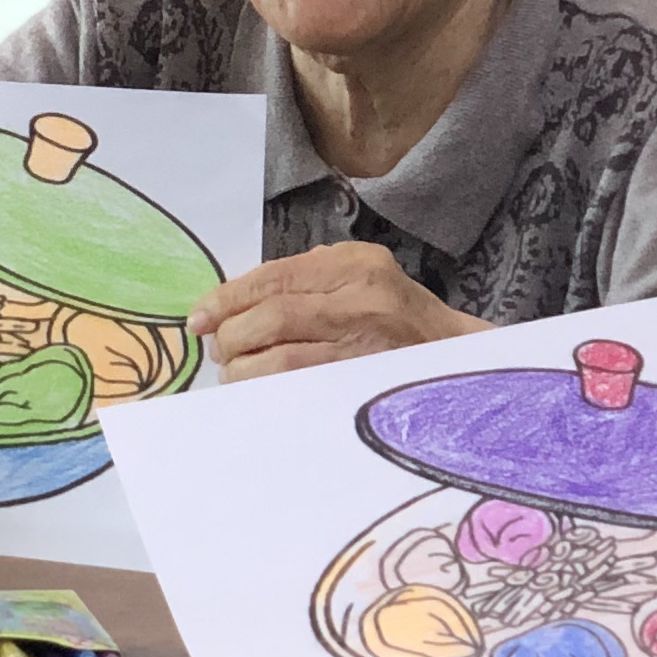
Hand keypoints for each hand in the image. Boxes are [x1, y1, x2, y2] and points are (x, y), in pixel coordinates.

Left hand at [187, 243, 481, 380]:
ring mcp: (367, 345)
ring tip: (236, 372)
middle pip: (271, 318)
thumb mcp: (359, 276)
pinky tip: (258, 391)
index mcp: (354, 264)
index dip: (226, 300)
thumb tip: (232, 300)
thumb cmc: (397, 316)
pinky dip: (269, 391)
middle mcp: (362, 299)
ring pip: (282, 360)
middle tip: (221, 350)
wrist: (458, 356)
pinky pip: (303, 390)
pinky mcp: (365, 383)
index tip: (199, 318)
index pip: (273, 278)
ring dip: (245, 371)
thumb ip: (303, 278)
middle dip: (232, 338)